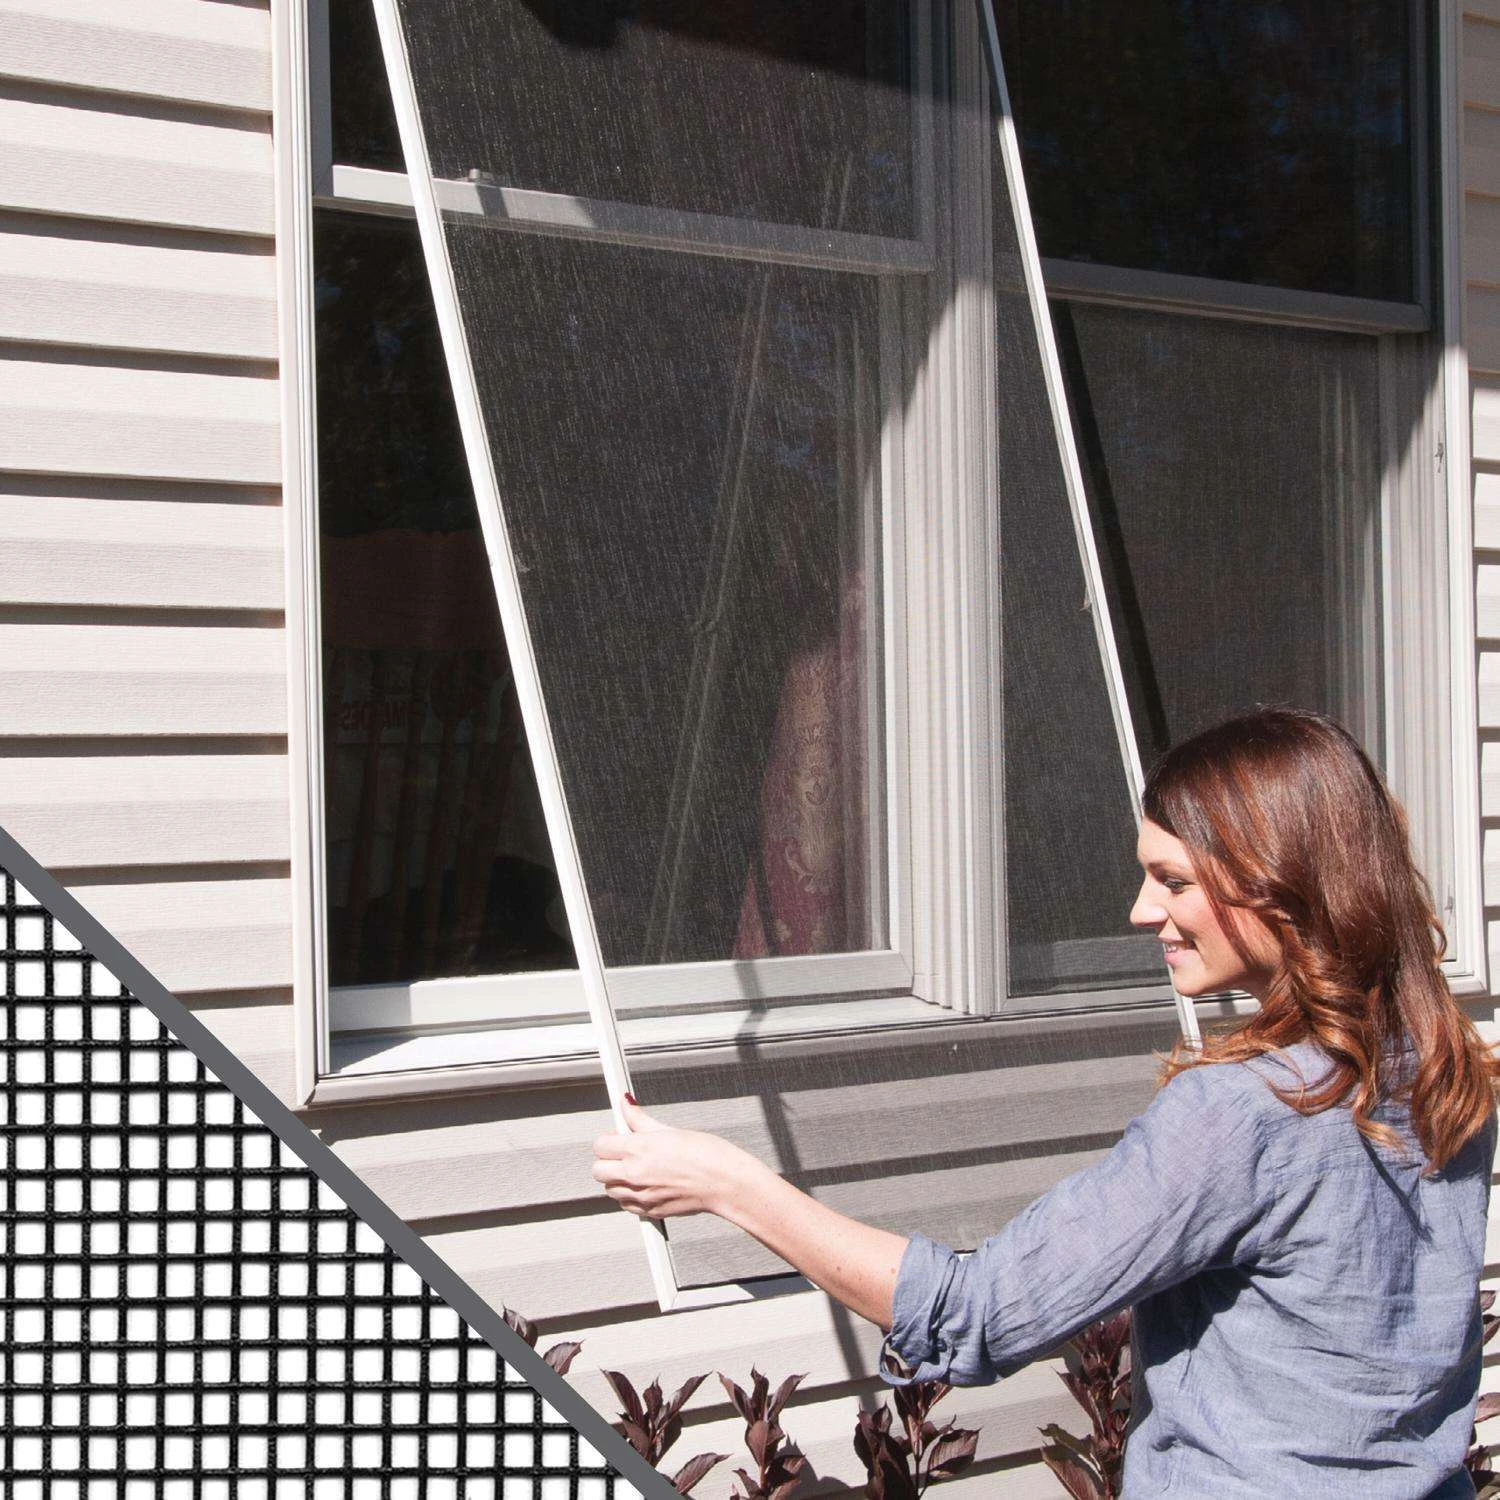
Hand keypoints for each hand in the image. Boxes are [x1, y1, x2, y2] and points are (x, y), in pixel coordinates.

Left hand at [592, 1096, 764, 1221]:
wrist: (725, 1182)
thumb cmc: (707, 1155)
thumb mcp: (670, 1130)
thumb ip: (640, 1119)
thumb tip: (626, 1104)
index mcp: (639, 1149)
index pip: (600, 1145)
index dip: (608, 1139)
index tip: (618, 1137)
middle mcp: (635, 1174)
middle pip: (598, 1170)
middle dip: (608, 1160)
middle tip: (625, 1153)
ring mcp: (641, 1196)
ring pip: (609, 1189)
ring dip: (618, 1179)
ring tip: (639, 1169)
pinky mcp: (650, 1211)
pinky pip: (626, 1205)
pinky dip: (630, 1195)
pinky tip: (647, 1184)